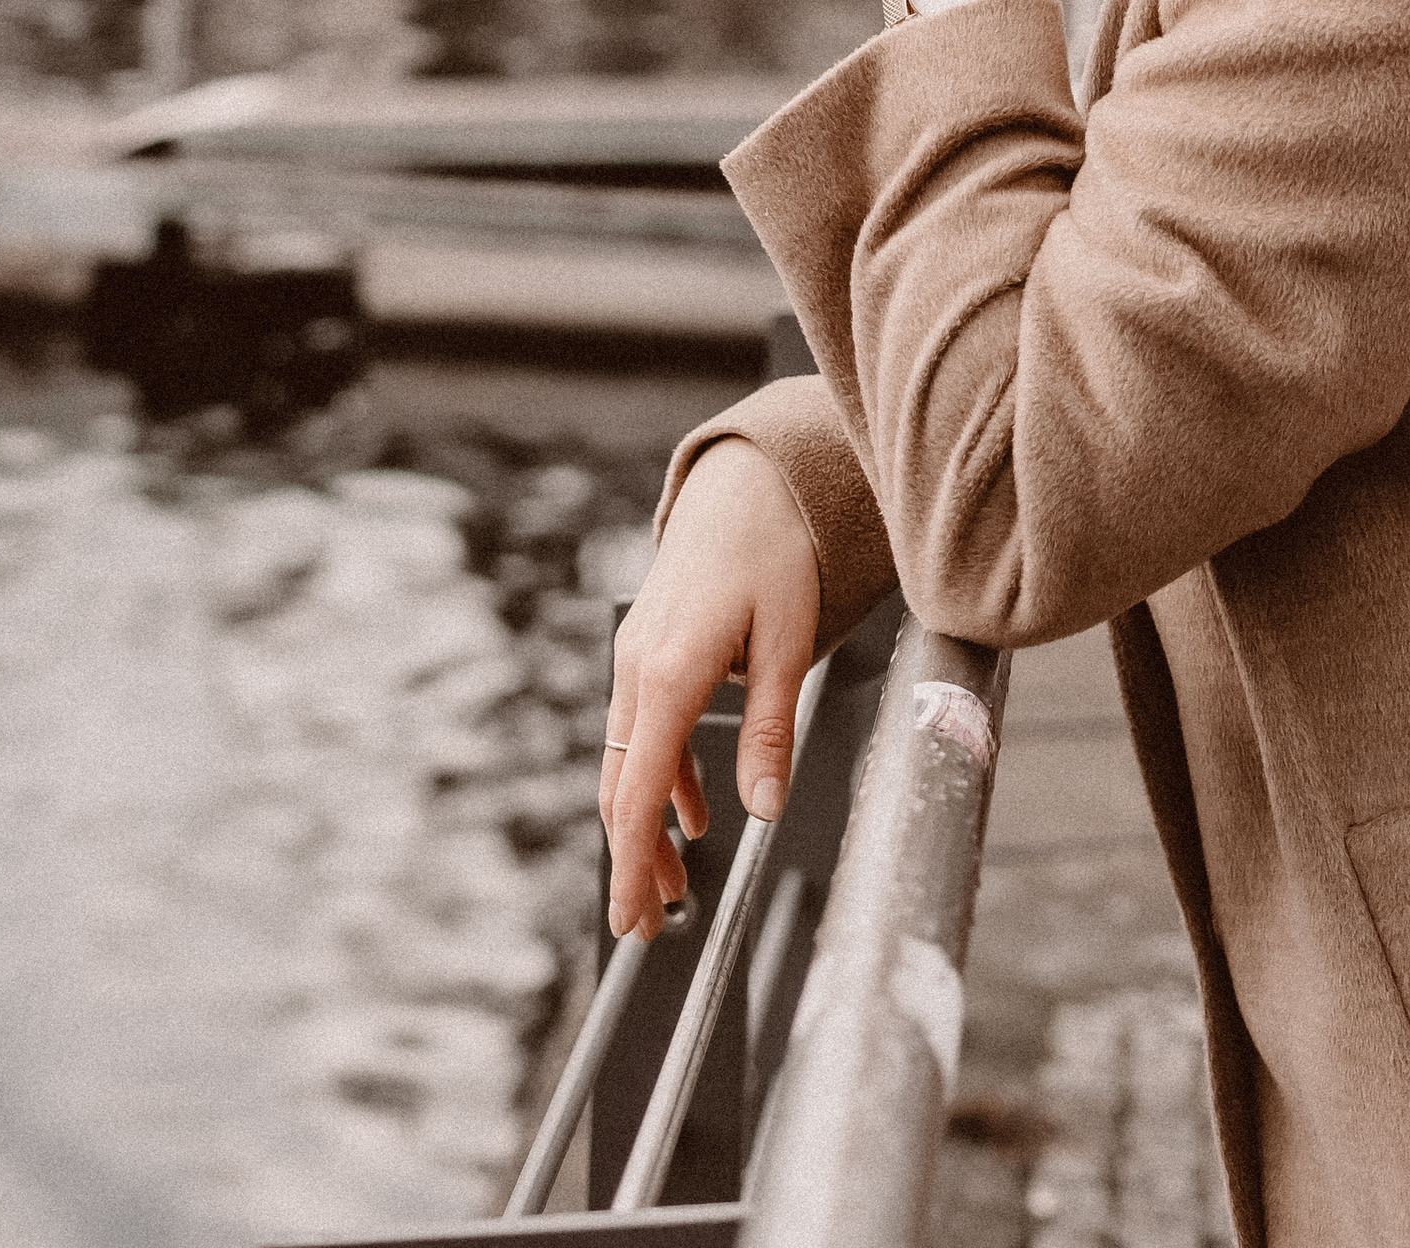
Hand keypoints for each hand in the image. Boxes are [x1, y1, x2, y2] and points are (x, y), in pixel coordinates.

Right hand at [601, 439, 820, 941]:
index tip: (630, 920)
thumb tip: (764, 809)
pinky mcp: (648, 650)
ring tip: (675, 885)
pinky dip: (659, 779)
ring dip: (646, 825)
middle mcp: (639, 667)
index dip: (632, 863)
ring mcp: (637, 656)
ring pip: (627, 761)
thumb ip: (770, 728)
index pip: (639, 790)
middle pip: (621, 786)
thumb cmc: (774, 552)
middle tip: (648, 926)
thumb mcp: (788, 641)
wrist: (747, 482)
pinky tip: (690, 812)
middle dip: (632, 860)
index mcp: (670, 671)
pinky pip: (641, 730)